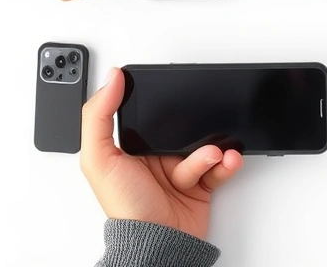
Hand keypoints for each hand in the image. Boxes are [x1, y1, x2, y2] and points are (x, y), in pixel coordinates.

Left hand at [80, 68, 243, 238]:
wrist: (157, 246)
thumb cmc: (126, 209)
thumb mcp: (98, 159)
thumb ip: (98, 116)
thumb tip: (111, 80)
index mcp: (129, 149)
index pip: (146, 115)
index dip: (158, 103)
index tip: (168, 91)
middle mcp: (154, 159)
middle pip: (181, 129)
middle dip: (195, 129)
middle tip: (198, 131)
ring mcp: (179, 172)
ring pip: (203, 147)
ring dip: (213, 150)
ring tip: (214, 156)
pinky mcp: (201, 185)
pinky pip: (219, 166)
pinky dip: (227, 163)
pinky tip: (227, 161)